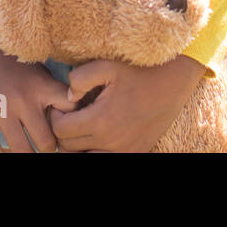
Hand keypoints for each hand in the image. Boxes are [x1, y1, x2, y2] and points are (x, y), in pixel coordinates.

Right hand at [0, 5, 77, 152]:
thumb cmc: (10, 54)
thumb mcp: (37, 67)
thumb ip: (50, 90)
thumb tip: (72, 111)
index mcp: (42, 86)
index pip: (70, 112)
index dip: (72, 124)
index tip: (68, 128)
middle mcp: (25, 100)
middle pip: (47, 143)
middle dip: (48, 147)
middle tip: (46, 145)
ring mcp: (1, 110)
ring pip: (22, 152)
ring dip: (27, 154)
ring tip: (28, 150)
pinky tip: (4, 151)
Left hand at [50, 55, 206, 151]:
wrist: (172, 83)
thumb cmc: (139, 71)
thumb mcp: (108, 65)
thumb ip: (81, 78)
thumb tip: (68, 97)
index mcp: (101, 121)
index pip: (61, 131)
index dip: (55, 118)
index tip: (60, 107)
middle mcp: (111, 142)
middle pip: (69, 148)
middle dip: (64, 132)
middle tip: (69, 115)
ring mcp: (124, 151)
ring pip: (86, 159)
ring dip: (79, 146)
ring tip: (82, 128)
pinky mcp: (135, 153)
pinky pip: (106, 160)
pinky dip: (96, 152)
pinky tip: (98, 136)